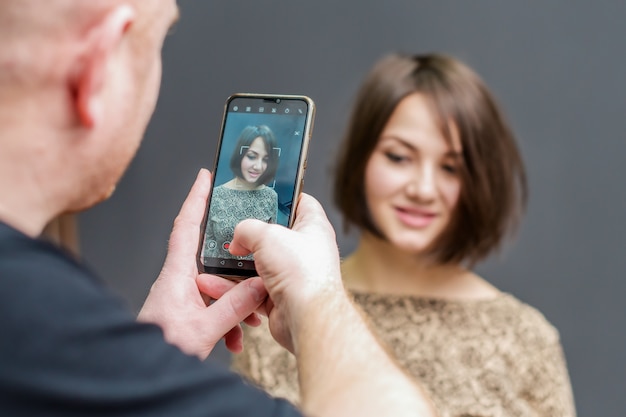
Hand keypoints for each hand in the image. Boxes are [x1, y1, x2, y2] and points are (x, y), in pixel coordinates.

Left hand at [138, 169, 266, 358]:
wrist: (140, 375)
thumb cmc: (161, 350)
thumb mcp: (204, 329)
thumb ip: (233, 307)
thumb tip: (258, 285)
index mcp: (177, 276)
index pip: (186, 226)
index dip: (195, 199)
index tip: (205, 177)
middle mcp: (179, 281)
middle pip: (209, 254)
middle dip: (234, 257)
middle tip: (253, 247)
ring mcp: (183, 297)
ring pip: (216, 285)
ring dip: (236, 300)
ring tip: (251, 319)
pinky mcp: (186, 311)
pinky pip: (212, 305)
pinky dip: (227, 319)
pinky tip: (236, 338)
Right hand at [222, 193, 343, 352]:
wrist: (307, 317)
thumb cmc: (304, 274)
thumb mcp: (268, 235)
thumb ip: (248, 228)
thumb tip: (238, 237)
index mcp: (313, 227)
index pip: (300, 202)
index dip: (282, 195)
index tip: (262, 193)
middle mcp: (304, 251)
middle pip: (273, 235)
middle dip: (250, 234)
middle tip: (231, 229)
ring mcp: (291, 275)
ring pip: (258, 264)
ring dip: (237, 264)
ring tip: (217, 257)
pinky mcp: (278, 296)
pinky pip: (251, 288)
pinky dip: (235, 288)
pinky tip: (218, 283)